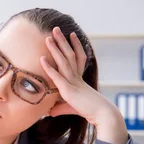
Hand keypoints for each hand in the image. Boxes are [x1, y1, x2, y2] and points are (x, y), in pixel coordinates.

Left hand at [40, 27, 127, 143]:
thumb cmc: (88, 111)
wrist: (102, 114)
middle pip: (69, 54)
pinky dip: (49, 68)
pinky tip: (41, 59)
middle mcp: (77, 77)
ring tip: (48, 37)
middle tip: (55, 28)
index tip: (72, 34)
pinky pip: (57, 76)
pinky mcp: (68, 90)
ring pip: (63, 61)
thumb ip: (59, 108)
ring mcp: (72, 82)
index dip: (75, 45)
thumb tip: (50, 112)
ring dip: (55, 49)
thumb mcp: (70, 108)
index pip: (78, 57)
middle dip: (62, 41)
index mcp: (80, 78)